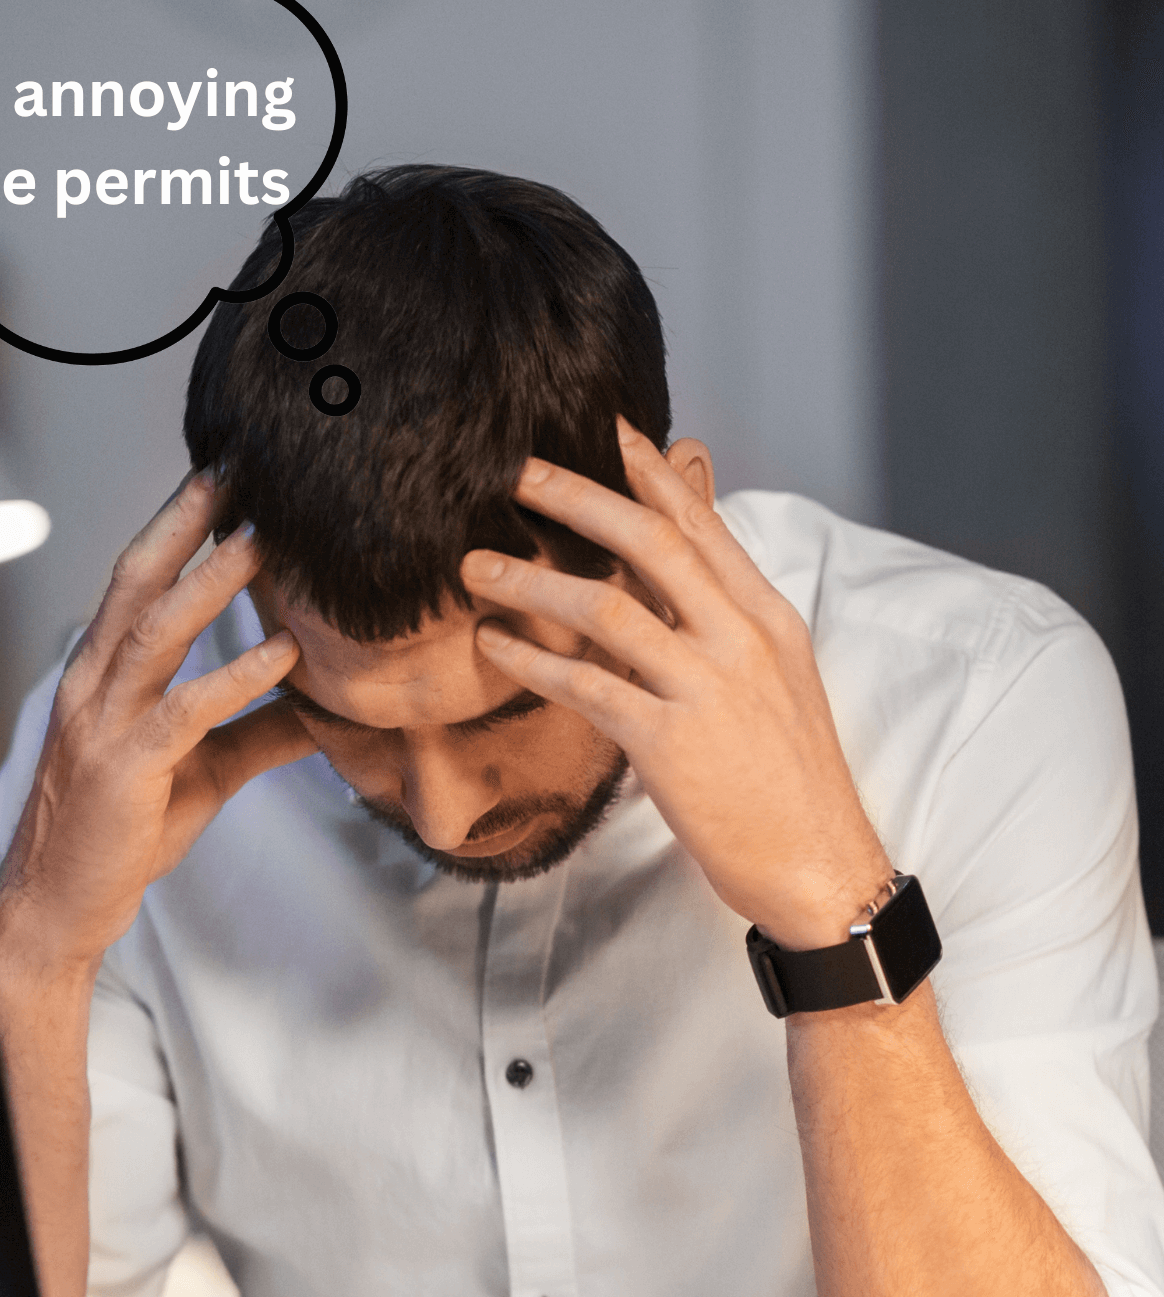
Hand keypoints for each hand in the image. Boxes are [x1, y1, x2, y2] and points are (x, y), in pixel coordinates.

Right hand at [0, 473, 313, 979]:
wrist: (58, 908)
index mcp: (102, 674)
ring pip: (158, 633)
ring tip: (266, 538)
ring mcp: (103, 724)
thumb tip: (327, 709)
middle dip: (185, 521)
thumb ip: (258, 734)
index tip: (225, 477)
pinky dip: (235, 678)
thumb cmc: (122, 835)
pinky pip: (184, 712)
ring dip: (212, 582)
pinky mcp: (125, 770)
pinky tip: (283, 653)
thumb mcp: (203, 774)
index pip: (138, 582)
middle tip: (237, 468)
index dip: (178, 526)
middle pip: (138, 582)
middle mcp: (93, 684)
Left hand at [460, 420, 889, 948]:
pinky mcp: (670, 743)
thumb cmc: (791, 783)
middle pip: (651, 542)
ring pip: (608, 607)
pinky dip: (532, 660)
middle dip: (579, 497)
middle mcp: (741, 640)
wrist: (820, 864)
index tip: (608, 431)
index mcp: (768, 619)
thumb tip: (677, 588)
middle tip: (518, 473)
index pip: (702, 526)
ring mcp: (706, 689)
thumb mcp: (776, 683)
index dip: (651, 474)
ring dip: (533, 581)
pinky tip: (495, 645)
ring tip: (477, 567)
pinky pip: (587, 685)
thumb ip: (726, 626)